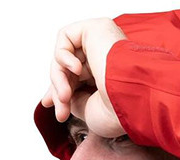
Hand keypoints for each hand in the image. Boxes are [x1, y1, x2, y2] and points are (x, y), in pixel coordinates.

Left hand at [40, 17, 126, 137]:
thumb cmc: (118, 111)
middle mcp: (105, 57)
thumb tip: (59, 95)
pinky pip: (65, 37)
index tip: (48, 103)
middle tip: (61, 110)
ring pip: (64, 55)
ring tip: (65, 96)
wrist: (131, 99)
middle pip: (67, 68)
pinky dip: (63, 56)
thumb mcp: (88, 111)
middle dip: (58, 88)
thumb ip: (72, 99)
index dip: (59, 88)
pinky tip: (76, 69)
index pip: (76, 78)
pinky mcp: (95, 28)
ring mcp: (100, 42)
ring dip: (59, 78)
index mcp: (107, 76)